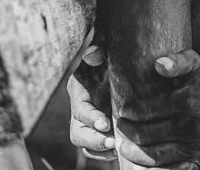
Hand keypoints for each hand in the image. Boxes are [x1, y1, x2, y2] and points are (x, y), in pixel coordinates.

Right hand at [67, 42, 116, 159]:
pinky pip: (97, 149)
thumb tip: (92, 54)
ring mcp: (89, 121)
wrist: (122, 60)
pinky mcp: (99, 129)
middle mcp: (80, 107)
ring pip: (86, 144)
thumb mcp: (106, 45)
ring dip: (100, 149)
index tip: (105, 123)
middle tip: (111, 142)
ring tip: (117, 149)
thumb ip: (99, 48)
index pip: (80, 109)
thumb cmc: (111, 52)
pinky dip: (106, 153)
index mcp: (79, 88)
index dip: (90, 118)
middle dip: (93, 140)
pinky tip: (121, 151)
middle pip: (77, 133)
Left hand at [116, 49, 199, 168]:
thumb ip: (177, 61)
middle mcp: (191, 126)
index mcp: (187, 101)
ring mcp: (194, 146)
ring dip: (135, 153)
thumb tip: (158, 65)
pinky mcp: (198, 160)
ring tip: (124, 146)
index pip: (148, 111)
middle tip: (121, 127)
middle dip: (129, 132)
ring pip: (156, 156)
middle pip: (148, 135)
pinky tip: (141, 164)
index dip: (131, 112)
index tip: (123, 110)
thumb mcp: (195, 62)